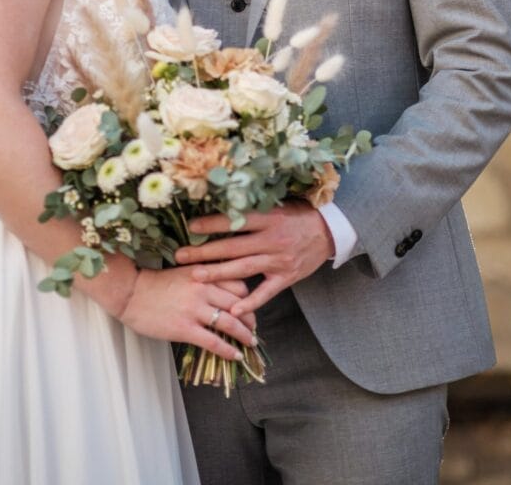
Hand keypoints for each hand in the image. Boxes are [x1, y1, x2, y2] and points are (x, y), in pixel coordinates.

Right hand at [118, 266, 256, 359]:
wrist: (130, 293)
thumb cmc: (154, 283)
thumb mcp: (184, 271)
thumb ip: (204, 277)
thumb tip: (223, 290)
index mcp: (203, 273)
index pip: (238, 283)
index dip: (248, 297)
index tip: (250, 307)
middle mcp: (203, 288)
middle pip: (239, 303)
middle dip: (250, 318)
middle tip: (253, 328)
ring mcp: (194, 309)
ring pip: (231, 323)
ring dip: (245, 335)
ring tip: (251, 343)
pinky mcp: (185, 328)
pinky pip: (214, 342)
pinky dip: (228, 350)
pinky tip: (236, 356)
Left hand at [175, 200, 333, 315]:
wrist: (330, 230)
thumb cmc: (299, 214)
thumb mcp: (278, 204)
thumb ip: (255, 208)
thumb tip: (225, 202)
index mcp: (269, 218)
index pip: (235, 221)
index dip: (213, 224)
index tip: (191, 226)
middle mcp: (272, 240)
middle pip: (232, 247)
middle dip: (204, 252)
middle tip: (180, 256)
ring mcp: (279, 260)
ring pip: (243, 269)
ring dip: (217, 274)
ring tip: (195, 276)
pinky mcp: (286, 277)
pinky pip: (265, 292)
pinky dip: (250, 302)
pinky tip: (233, 309)